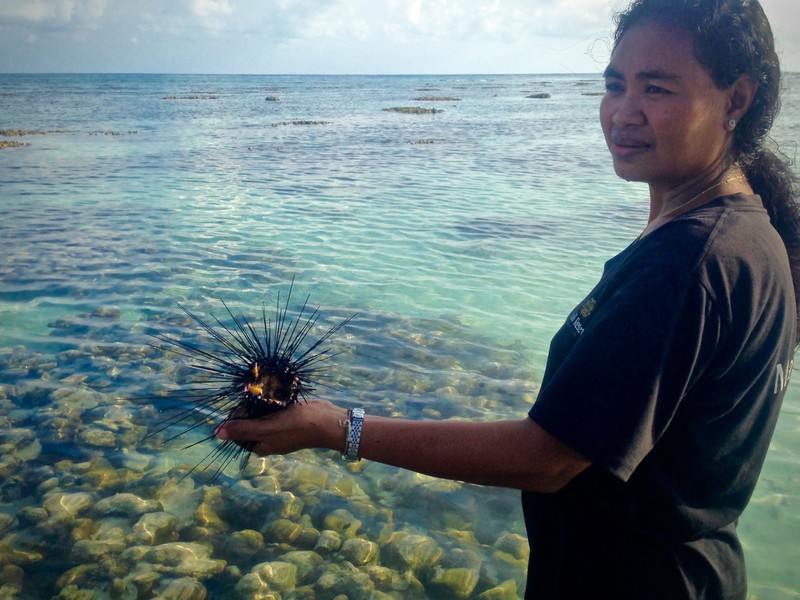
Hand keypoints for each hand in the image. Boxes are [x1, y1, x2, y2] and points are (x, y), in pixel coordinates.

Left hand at [215, 399, 348, 455]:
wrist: (327, 421)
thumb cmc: (297, 426)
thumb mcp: (268, 428)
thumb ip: (243, 430)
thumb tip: (217, 434)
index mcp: (259, 444)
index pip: (237, 429)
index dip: (238, 415)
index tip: (248, 404)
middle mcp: (266, 437)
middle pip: (247, 420)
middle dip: (250, 406)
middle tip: (261, 397)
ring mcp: (276, 426)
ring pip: (259, 412)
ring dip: (261, 401)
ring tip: (270, 393)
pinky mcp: (285, 416)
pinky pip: (272, 407)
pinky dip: (272, 399)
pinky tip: (277, 393)